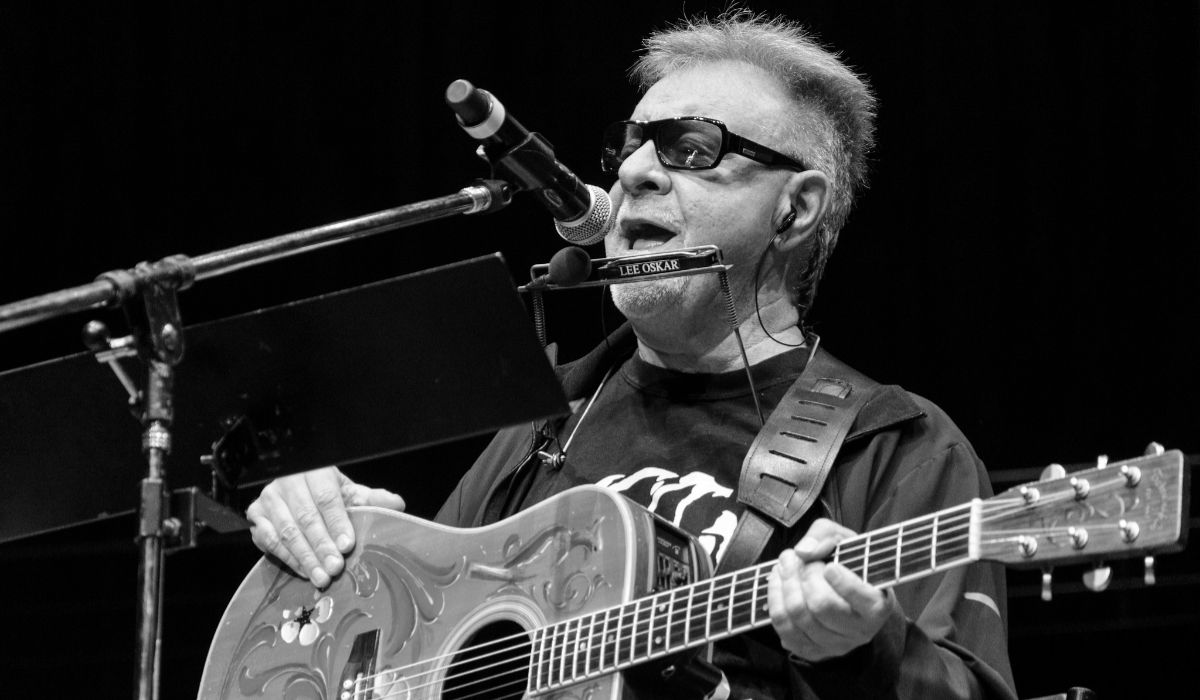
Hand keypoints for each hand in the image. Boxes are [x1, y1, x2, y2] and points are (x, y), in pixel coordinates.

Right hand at [245, 466, 405, 587]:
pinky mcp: (256, 516)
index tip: (348, 545)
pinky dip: (289, 559)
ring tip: (323, 577)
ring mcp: (268, 499)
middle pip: (306, 517)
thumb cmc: (326, 492)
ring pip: (287, 532)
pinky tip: (305, 572)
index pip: (326, 498)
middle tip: (336, 567)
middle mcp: (287, 482)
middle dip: (322, 546)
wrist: (295, 490)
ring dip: (306, 557)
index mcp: (314, 470)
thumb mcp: (349, 492)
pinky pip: (270, 542)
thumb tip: (397, 504)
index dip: (338, 523)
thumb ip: (372, 499)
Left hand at [767, 518, 894, 661]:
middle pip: (821, 605)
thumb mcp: (844, 540)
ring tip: (784, 565)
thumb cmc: (848, 564)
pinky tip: (778, 584)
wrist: (848, 592)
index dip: (841, 581)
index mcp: (876, 606)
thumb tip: (803, 551)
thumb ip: (825, 536)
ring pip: (798, 617)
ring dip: (784, 584)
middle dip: (803, 575)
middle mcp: (860, 631)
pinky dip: (775, 601)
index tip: (829, 566)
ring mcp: (836, 645)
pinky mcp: (813, 651)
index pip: (856, 597)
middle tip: (796, 557)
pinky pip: (784, 629)